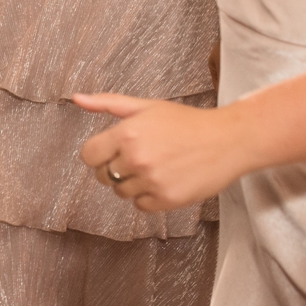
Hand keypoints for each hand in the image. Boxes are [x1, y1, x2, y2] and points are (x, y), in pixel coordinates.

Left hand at [75, 92, 251, 212]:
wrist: (228, 140)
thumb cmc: (186, 122)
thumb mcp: (145, 106)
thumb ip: (107, 103)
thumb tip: (77, 99)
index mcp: (126, 133)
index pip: (89, 156)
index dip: (98, 154)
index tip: (112, 151)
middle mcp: (136, 158)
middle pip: (103, 176)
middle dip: (114, 169)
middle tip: (137, 159)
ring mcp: (152, 180)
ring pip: (121, 192)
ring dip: (132, 184)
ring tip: (154, 168)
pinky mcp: (168, 199)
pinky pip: (141, 206)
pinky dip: (149, 198)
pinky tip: (163, 181)